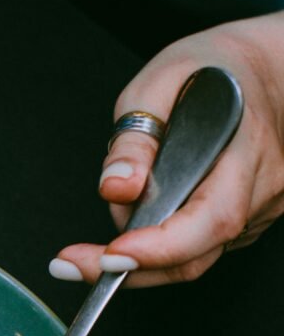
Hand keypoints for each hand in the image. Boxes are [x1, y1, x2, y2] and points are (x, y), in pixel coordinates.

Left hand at [49, 12, 283, 286]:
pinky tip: (131, 229)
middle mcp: (260, 188)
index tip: (109, 255)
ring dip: (137, 259)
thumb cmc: (213, 69)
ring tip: (90, 247)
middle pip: (195, 255)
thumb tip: (116, 188)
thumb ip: (134, 138)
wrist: (266, 67)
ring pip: (191, 258)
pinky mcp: (244, 222)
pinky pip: (195, 249)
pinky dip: (154, 249)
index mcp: (246, 150)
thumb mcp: (161, 81)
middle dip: (128, 268)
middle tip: (70, 264)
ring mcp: (257, 210)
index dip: (158, 248)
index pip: (210, 219)